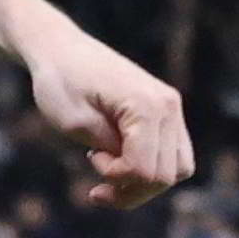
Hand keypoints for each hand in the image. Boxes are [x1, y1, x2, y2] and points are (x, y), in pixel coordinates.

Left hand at [24, 25, 192, 209]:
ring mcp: (172, 109)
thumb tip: (137, 171)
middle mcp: (168, 106)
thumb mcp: (76, 124)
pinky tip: (122, 162)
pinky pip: (173, 156)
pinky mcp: (167, 113)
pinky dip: (151, 168)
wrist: (63, 50)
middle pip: (164, 176)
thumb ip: (110, 151)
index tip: (90, 155)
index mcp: (146, 105)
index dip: (114, 177)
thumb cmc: (61, 84)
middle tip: (95, 164)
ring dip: (143, 183)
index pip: (144, 170)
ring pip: (176, 170)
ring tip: (111, 173)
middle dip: (129, 187)